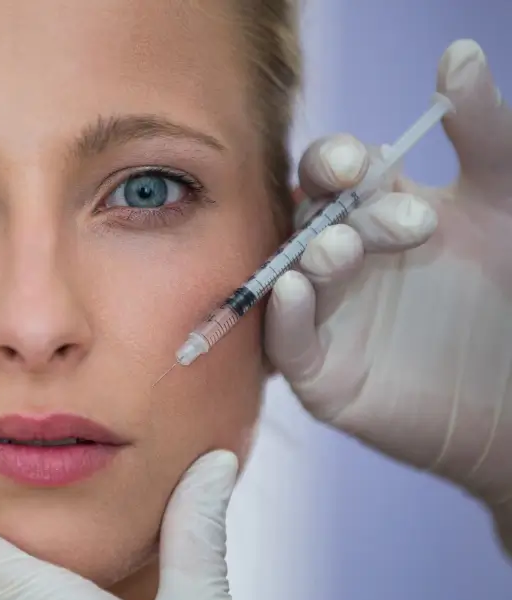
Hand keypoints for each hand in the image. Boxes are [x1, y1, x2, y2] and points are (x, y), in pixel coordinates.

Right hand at [265, 39, 511, 552]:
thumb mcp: (509, 203)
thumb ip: (484, 133)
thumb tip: (456, 54)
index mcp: (378, 211)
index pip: (332, 173)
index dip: (335, 162)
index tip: (359, 163)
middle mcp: (344, 258)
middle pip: (307, 218)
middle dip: (336, 213)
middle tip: (398, 226)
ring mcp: (328, 314)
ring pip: (290, 274)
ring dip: (308, 257)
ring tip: (338, 254)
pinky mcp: (322, 373)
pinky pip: (287, 342)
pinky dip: (283, 316)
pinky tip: (291, 291)